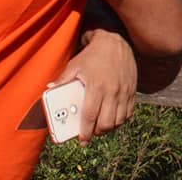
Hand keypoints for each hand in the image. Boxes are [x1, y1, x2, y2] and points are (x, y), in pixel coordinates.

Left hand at [50, 28, 136, 144]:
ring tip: (101, 127)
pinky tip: (114, 118)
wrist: (115, 41)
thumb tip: (49, 90)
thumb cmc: (92, 54)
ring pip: (119, 120)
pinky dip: (122, 119)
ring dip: (109, 128)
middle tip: (90, 132)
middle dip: (97, 132)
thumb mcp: (74, 65)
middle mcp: (112, 91)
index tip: (81, 140)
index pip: (90, 116)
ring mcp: (124, 91)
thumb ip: (63, 80)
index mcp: (96, 86)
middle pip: (106, 123)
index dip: (85, 131)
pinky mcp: (132, 90)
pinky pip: (129, 112)